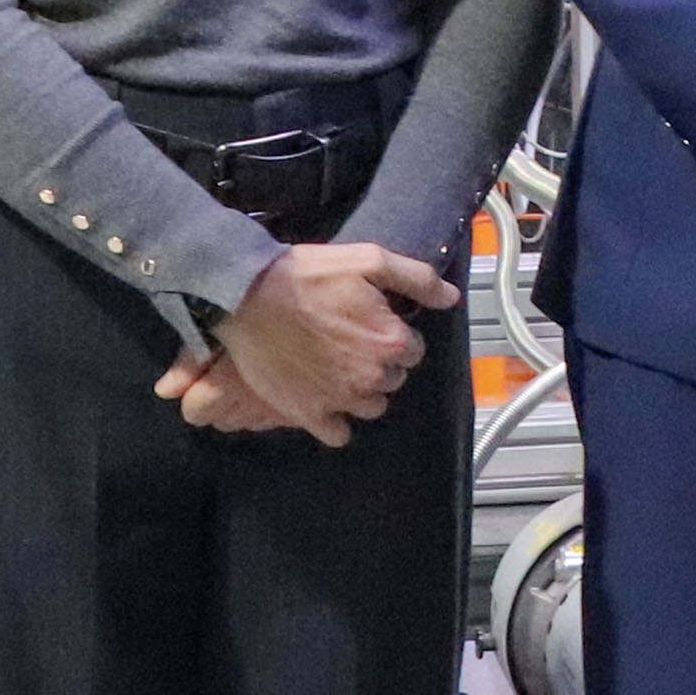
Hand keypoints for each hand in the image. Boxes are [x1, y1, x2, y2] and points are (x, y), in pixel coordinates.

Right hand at [164, 241, 455, 447]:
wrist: (245, 297)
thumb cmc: (306, 275)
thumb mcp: (368, 260)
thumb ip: (416, 279)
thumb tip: (450, 298)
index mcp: (391, 342)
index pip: (413, 350)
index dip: (394, 334)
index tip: (373, 322)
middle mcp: (372, 377)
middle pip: (393, 378)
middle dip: (380, 362)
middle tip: (351, 340)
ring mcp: (340, 400)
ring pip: (372, 407)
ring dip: (363, 391)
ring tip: (338, 367)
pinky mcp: (309, 414)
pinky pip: (338, 434)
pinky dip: (335, 421)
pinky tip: (325, 398)